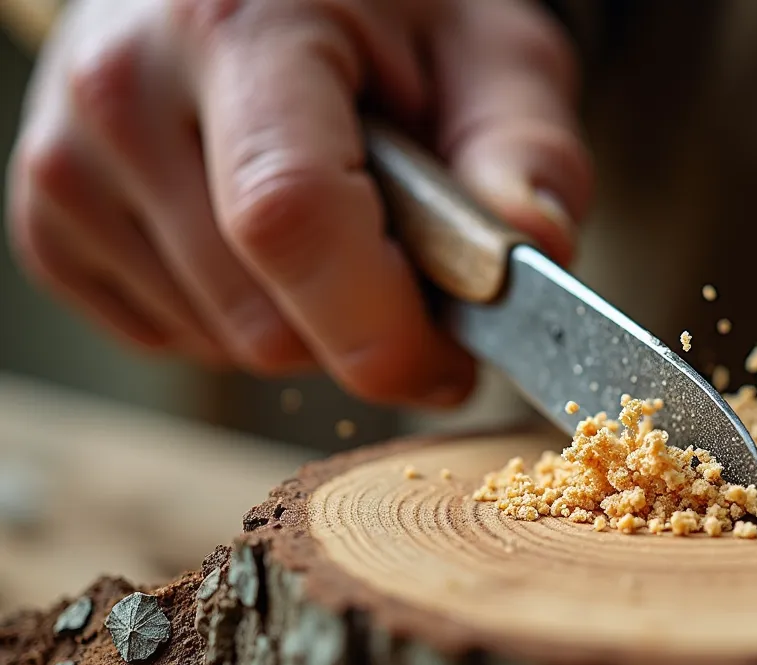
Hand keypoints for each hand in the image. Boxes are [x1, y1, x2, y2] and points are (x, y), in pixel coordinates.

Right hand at [6, 0, 590, 405]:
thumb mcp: (490, 48)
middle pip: (259, 316)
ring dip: (307, 323)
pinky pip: (172, 338)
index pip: (291, 222)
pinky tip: (262, 239)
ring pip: (221, 344)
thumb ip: (526, 151)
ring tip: (335, 221)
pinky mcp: (49, 219)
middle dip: (362, 328)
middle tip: (410, 261)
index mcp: (239, 28)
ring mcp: (69, 161)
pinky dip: (242, 319)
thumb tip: (532, 257)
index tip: (453, 362)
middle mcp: (124, 90)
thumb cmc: (382, 9)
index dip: (384, 328)